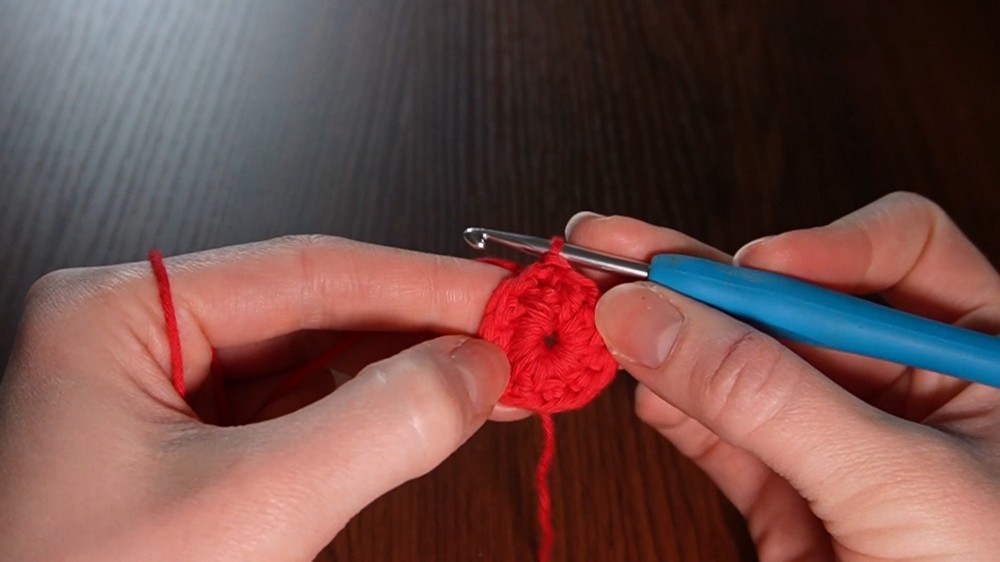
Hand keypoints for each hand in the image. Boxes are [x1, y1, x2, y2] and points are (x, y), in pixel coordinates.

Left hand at [0, 236, 510, 559]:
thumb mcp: (251, 509)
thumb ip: (381, 426)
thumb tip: (478, 368)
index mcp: (116, 314)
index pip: (308, 271)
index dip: (425, 283)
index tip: (509, 301)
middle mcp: (137, 339)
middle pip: (314, 308)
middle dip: (423, 329)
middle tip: (517, 340)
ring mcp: (163, 395)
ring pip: (314, 360)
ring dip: (406, 370)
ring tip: (493, 378)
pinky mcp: (190, 450)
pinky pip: (299, 410)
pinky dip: (372, 414)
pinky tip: (429, 410)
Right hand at [569, 192, 999, 560]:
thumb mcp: (895, 485)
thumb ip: (766, 395)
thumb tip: (654, 318)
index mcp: (986, 358)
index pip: (901, 253)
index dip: (823, 246)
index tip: (755, 268)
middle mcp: (914, 388)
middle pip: (797, 302)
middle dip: (708, 281)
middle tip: (620, 250)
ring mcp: (846, 442)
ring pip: (745, 366)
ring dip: (674, 341)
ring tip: (605, 308)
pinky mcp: (794, 499)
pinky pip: (724, 435)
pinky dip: (677, 411)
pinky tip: (642, 385)